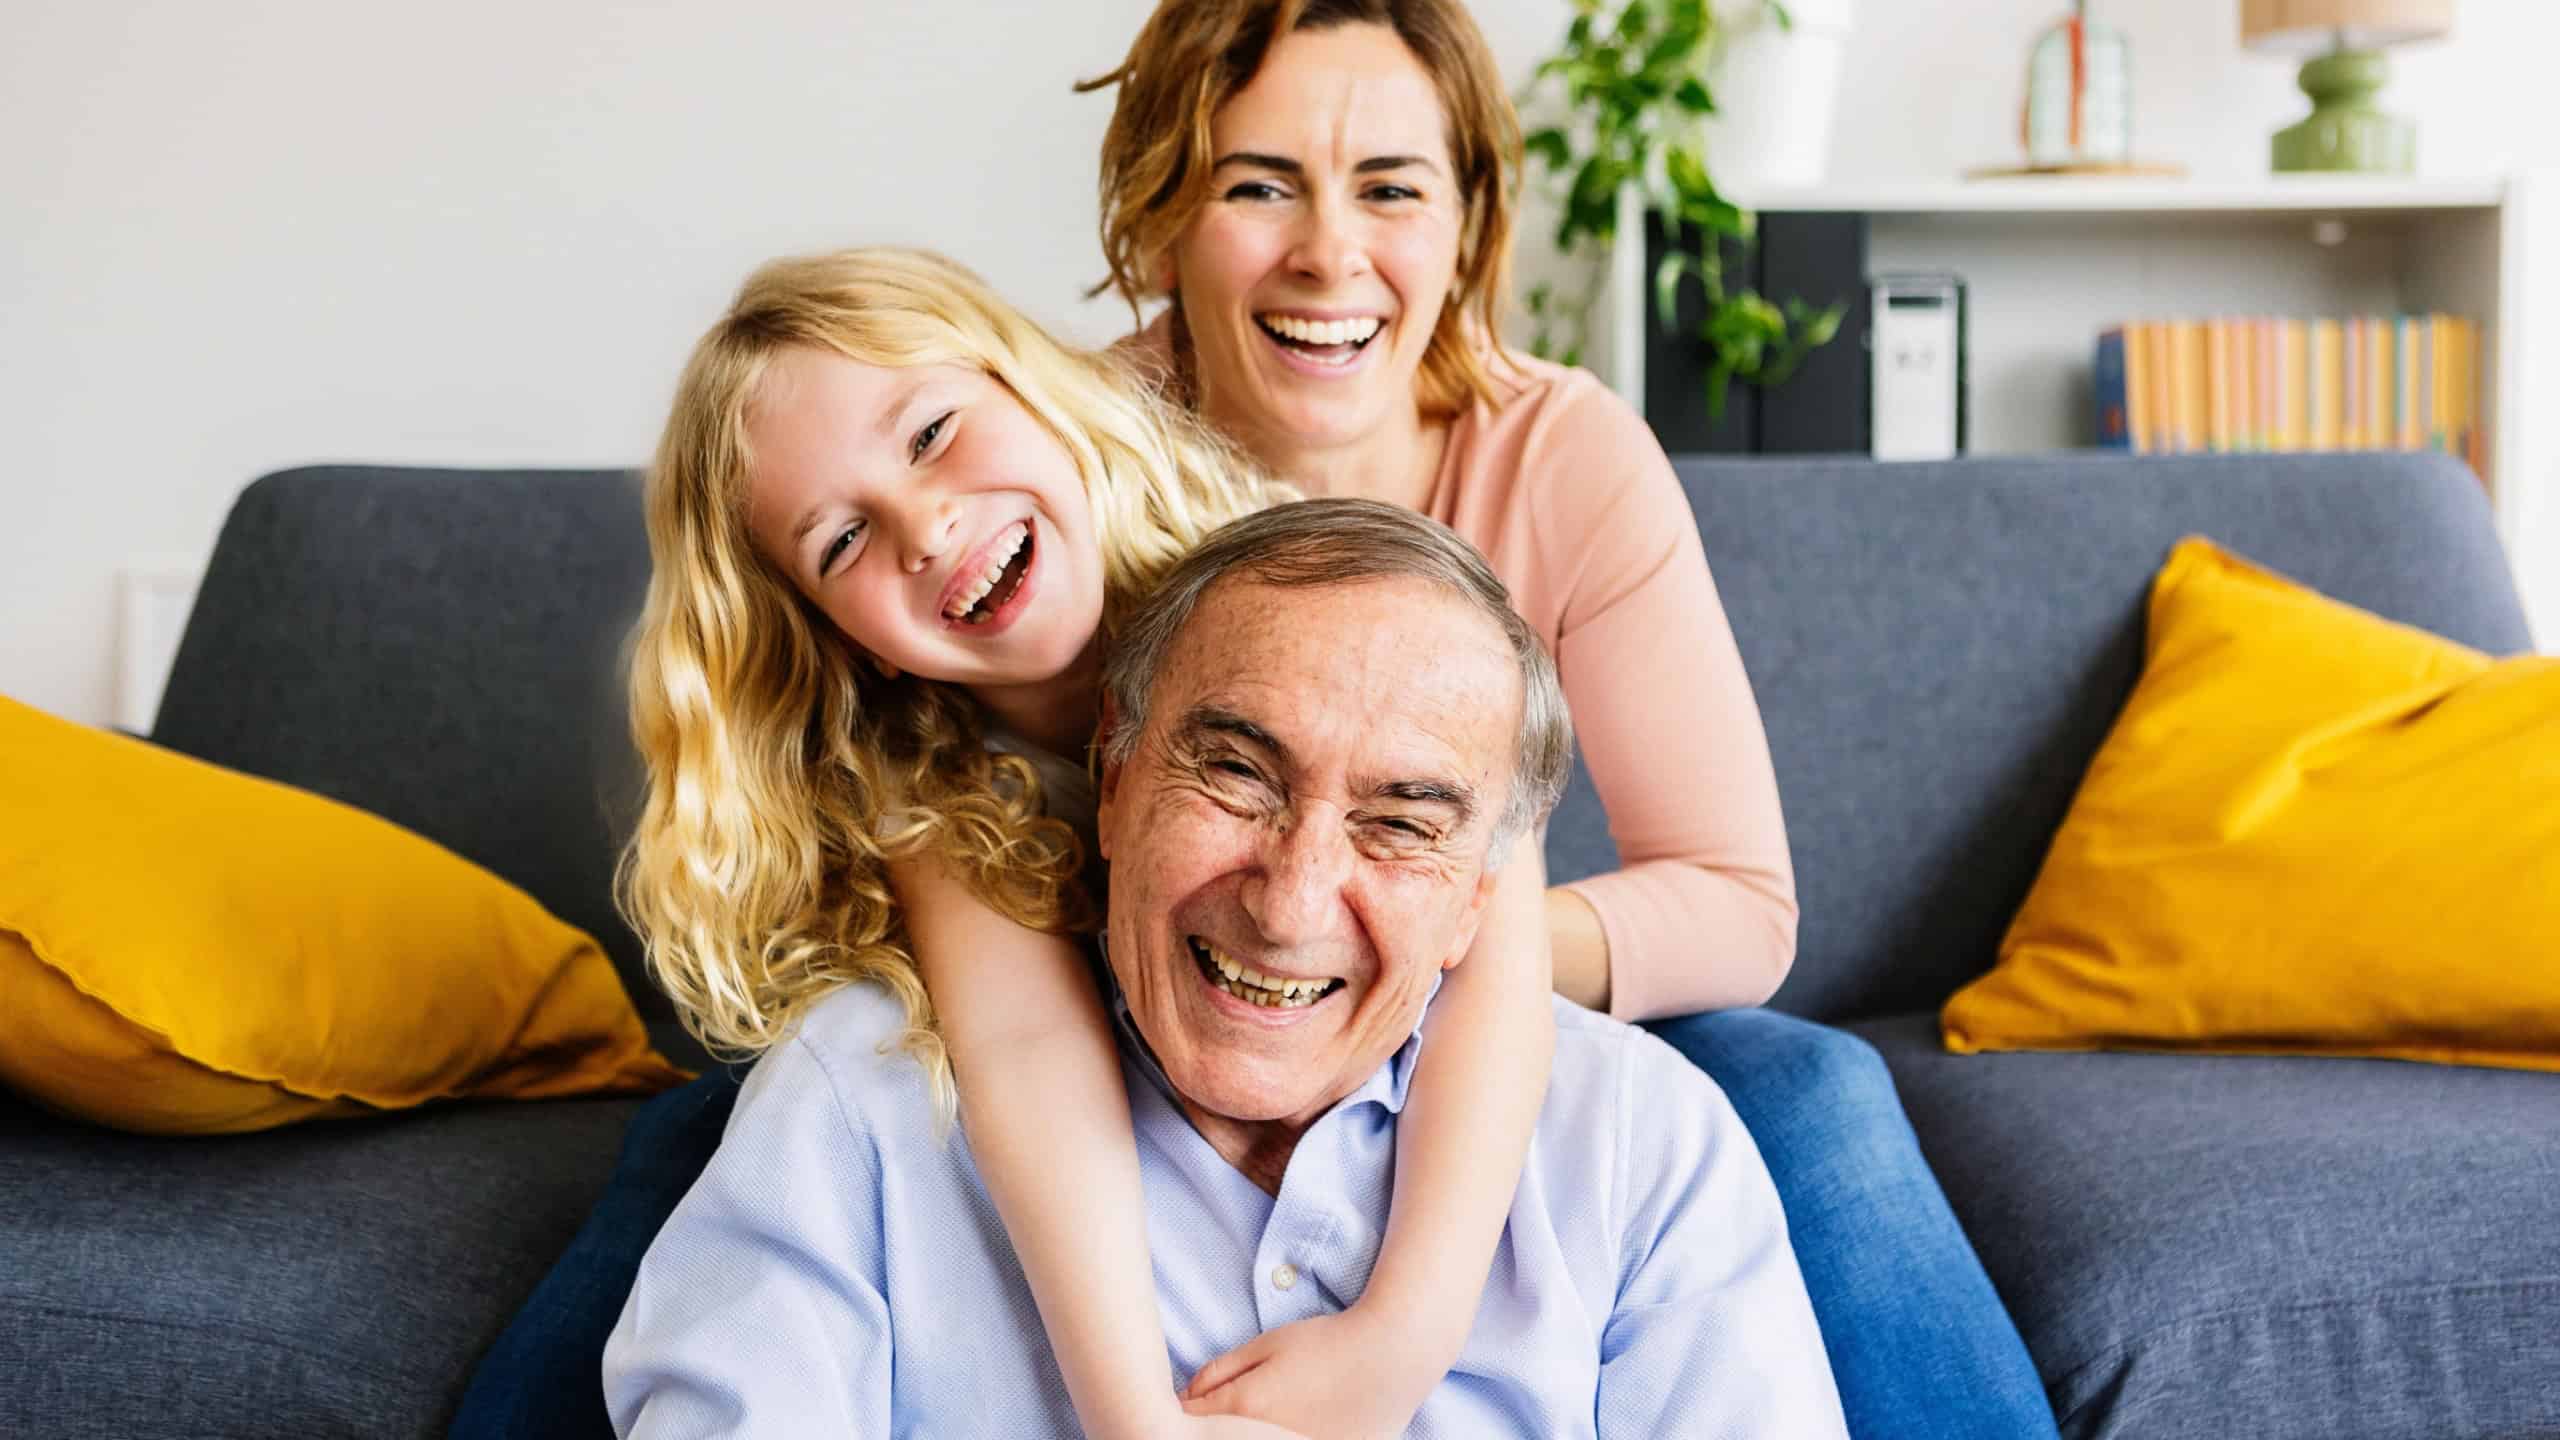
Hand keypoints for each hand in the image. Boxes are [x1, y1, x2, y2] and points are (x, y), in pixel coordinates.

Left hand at [1180, 1308, 1438, 1439]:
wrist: (1392, 1356)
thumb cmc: (1328, 1343)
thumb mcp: (1267, 1344)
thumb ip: (1221, 1370)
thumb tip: (1187, 1394)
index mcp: (1245, 1406)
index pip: (1192, 1417)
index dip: (1188, 1406)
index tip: (1195, 1399)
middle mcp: (1264, 1439)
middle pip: (1219, 1439)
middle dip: (1216, 1427)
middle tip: (1236, 1408)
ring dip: (1249, 1435)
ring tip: (1271, 1413)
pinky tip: (1296, 1424)